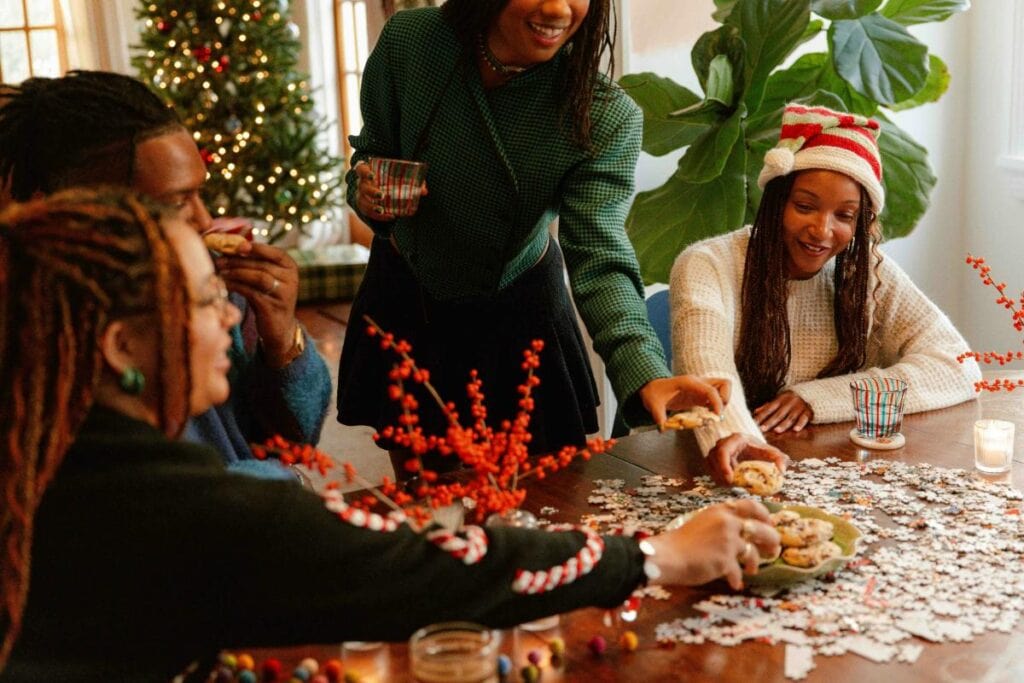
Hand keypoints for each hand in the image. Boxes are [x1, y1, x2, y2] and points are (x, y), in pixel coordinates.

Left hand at [215, 242, 298, 364]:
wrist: (279, 326)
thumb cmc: (267, 297)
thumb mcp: (265, 277)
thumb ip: (254, 263)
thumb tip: (228, 246)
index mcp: (290, 267)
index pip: (275, 253)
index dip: (256, 248)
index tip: (237, 246)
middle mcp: (291, 279)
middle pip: (262, 265)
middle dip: (238, 261)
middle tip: (220, 260)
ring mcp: (284, 294)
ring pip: (259, 277)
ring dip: (237, 272)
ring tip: (221, 271)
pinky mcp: (273, 307)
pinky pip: (252, 292)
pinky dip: (236, 286)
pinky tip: (225, 284)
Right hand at [352, 160, 427, 220]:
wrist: (385, 190)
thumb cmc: (393, 180)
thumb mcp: (403, 178)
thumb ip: (414, 182)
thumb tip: (424, 191)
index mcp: (369, 172)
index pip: (361, 169)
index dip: (364, 172)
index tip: (373, 176)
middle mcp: (362, 183)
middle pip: (361, 186)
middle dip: (371, 191)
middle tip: (382, 195)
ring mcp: (361, 196)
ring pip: (362, 201)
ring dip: (371, 207)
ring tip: (382, 210)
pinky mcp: (364, 207)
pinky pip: (368, 213)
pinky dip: (378, 216)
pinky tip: (390, 217)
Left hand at [639, 375, 729, 427]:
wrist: (651, 388)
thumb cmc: (653, 394)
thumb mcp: (653, 405)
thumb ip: (659, 416)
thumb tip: (663, 428)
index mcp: (689, 383)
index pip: (710, 390)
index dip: (717, 402)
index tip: (717, 415)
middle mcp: (698, 382)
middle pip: (724, 383)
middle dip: (725, 400)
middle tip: (716, 414)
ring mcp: (701, 387)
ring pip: (723, 387)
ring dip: (723, 402)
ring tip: (712, 414)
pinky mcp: (700, 394)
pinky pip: (716, 396)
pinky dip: (716, 405)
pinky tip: (707, 414)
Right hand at [645, 499, 779, 589]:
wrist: (667, 556)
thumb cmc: (680, 542)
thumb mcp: (703, 523)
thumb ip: (722, 524)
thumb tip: (742, 534)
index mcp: (720, 510)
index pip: (752, 506)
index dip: (765, 516)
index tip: (769, 524)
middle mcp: (727, 522)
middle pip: (762, 529)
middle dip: (772, 541)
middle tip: (773, 549)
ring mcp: (728, 541)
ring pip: (754, 552)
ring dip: (755, 562)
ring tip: (752, 570)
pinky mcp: (725, 560)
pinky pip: (739, 571)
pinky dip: (737, 578)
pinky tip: (734, 583)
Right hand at [707, 433, 789, 486]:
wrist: (752, 449)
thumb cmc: (761, 451)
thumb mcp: (772, 453)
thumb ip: (780, 460)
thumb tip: (781, 472)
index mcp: (736, 439)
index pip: (723, 451)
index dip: (724, 465)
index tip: (730, 479)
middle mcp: (723, 443)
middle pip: (713, 459)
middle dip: (720, 474)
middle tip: (731, 485)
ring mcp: (716, 452)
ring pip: (711, 466)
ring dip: (719, 477)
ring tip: (733, 485)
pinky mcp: (713, 460)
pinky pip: (711, 471)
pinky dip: (719, 478)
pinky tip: (730, 483)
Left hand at [753, 391, 812, 433]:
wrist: (809, 394)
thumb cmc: (789, 400)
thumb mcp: (778, 401)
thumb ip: (767, 407)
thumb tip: (755, 412)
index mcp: (780, 400)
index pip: (769, 409)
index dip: (761, 416)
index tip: (754, 423)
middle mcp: (789, 403)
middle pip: (778, 414)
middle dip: (770, 422)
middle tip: (763, 429)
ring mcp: (799, 407)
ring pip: (790, 417)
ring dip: (784, 424)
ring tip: (777, 430)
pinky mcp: (808, 412)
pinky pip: (804, 418)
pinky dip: (800, 424)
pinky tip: (796, 429)